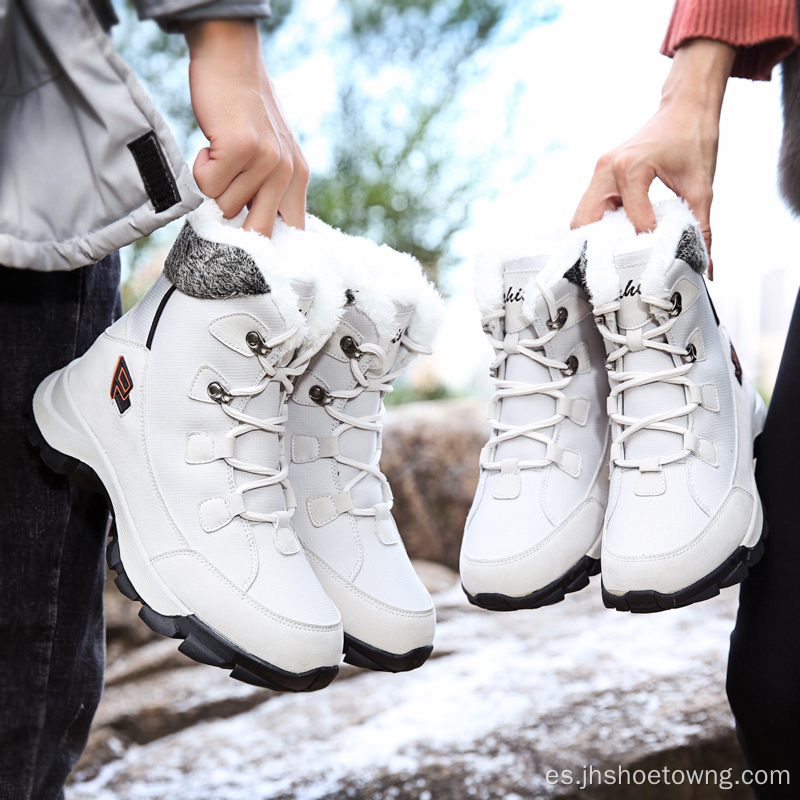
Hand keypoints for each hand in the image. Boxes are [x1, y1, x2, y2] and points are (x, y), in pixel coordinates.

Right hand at [183, 20, 307, 235]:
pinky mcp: (241, 149)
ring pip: (224, 207)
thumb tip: (250, 238)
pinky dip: (199, 168)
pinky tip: (209, 145)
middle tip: (219, 201)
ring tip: (218, 154)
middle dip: (232, 226)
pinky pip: (207, 186)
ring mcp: (267, 161)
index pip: (293, 235)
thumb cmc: (242, 111)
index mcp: (298, 180)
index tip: (255, 263)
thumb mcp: (269, 155)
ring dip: (211, 185)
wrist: (232, 59)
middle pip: (257, 233)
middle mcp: (288, 173)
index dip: (271, 252)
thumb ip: (266, 192)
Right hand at [572, 39, 734, 267]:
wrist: (685, 106)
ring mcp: (599, 171)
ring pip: (582, 218)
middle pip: (585, 223)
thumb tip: (706, 266)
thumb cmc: (693, 137)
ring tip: (616, 257)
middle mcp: (607, 169)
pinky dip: (599, 227)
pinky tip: (617, 239)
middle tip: (620, 269)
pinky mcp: (600, 175)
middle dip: (599, 249)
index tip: (657, 264)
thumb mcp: (701, 186)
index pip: (633, 222)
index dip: (647, 246)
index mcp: (630, 168)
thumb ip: (701, 228)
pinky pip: (590, 209)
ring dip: (596, 239)